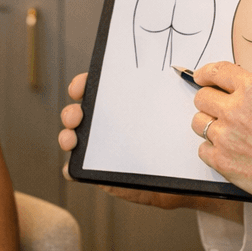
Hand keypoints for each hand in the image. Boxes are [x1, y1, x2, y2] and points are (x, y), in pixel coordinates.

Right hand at [57, 72, 209, 212]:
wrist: (179, 175)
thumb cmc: (173, 139)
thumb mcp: (171, 114)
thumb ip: (172, 96)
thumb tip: (185, 74)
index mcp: (119, 104)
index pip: (93, 87)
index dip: (81, 84)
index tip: (79, 88)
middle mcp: (104, 123)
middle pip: (77, 112)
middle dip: (70, 112)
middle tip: (76, 117)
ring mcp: (98, 147)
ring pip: (72, 137)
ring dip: (66, 136)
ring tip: (72, 140)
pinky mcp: (97, 171)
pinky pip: (78, 168)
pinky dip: (71, 167)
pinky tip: (73, 167)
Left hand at [191, 61, 251, 211]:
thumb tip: (239, 91)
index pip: (217, 71)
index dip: (205, 73)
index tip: (200, 77)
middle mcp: (235, 109)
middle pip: (202, 97)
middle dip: (208, 101)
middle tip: (216, 109)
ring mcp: (226, 135)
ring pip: (198, 122)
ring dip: (209, 125)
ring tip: (225, 133)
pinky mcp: (222, 160)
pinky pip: (202, 149)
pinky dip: (212, 150)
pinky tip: (227, 151)